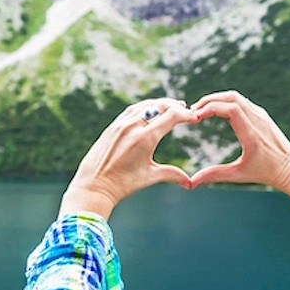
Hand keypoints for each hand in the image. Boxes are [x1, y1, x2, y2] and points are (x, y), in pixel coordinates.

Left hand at [59, 98, 196, 219]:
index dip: (186, 115)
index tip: (195, 118)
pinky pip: (132, 110)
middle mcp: (133, 126)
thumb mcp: (150, 177)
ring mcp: (121, 124)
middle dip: (175, 106)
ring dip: (160, 104)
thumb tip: (189, 183)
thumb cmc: (122, 184)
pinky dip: (145, 107)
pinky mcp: (112, 126)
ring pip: (145, 105)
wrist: (94, 186)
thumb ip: (172, 174)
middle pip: (160, 106)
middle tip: (186, 109)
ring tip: (171, 106)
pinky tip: (150, 110)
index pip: (172, 116)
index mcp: (145, 138)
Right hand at [189, 91, 289, 190]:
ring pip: (236, 97)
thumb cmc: (265, 173)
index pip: (230, 109)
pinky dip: (227, 102)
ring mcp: (261, 115)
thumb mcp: (238, 175)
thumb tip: (192, 182)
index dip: (210, 108)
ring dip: (218, 99)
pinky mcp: (262, 115)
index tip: (196, 117)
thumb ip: (215, 175)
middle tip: (193, 110)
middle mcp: (258, 120)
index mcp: (252, 134)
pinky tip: (216, 111)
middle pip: (231, 97)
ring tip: (202, 110)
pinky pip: (242, 102)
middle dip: (210, 100)